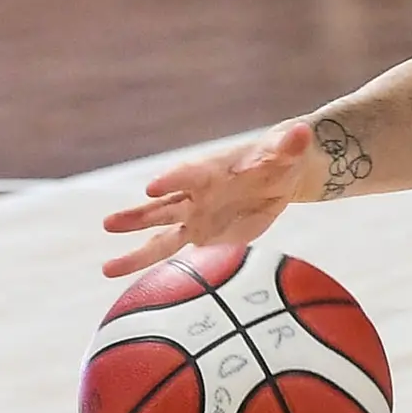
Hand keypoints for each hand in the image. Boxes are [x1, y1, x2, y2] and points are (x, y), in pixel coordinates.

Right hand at [100, 122, 314, 277]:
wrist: (279, 176)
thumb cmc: (281, 158)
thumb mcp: (287, 151)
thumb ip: (290, 144)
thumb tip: (304, 131)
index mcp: (211, 171)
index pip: (188, 175)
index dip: (171, 180)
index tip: (152, 187)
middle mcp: (195, 195)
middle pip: (162, 207)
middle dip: (137, 216)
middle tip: (109, 225)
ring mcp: (195, 218)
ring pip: (161, 237)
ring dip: (135, 251)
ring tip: (107, 268)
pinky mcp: (203, 237)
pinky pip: (176, 254)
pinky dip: (156, 268)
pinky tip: (128, 280)